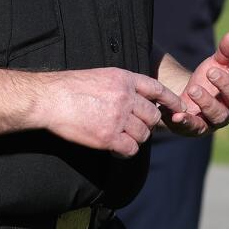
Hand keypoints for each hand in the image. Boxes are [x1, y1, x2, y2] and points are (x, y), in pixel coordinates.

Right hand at [34, 67, 183, 157]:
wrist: (49, 98)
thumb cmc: (69, 87)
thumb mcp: (100, 76)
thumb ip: (121, 86)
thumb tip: (137, 100)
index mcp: (124, 79)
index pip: (157, 89)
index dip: (170, 100)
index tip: (178, 108)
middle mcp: (125, 97)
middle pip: (152, 117)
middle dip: (147, 124)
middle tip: (135, 127)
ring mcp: (118, 118)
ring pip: (143, 135)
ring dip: (135, 138)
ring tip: (121, 137)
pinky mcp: (109, 137)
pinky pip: (130, 150)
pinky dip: (125, 152)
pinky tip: (116, 149)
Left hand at [168, 32, 228, 136]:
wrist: (189, 95)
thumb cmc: (207, 79)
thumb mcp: (215, 64)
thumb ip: (225, 52)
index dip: (225, 84)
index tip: (210, 70)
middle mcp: (223, 114)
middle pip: (222, 112)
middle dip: (209, 100)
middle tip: (195, 86)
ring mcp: (208, 124)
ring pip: (207, 123)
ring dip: (197, 110)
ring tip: (188, 93)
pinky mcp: (192, 129)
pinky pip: (190, 128)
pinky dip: (184, 122)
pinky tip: (175, 115)